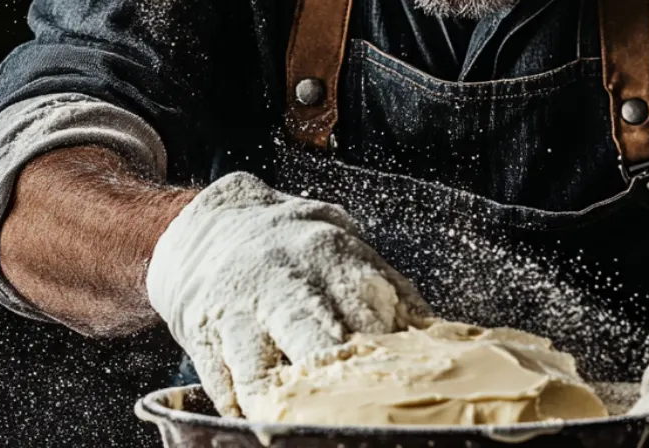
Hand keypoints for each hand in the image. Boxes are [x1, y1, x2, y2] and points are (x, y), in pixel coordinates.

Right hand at [146, 172, 429, 416]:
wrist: (214, 224)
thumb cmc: (296, 247)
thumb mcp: (344, 248)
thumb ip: (390, 289)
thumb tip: (443, 333)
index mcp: (327, 255)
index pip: (364, 313)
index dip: (385, 353)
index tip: (405, 383)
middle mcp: (281, 281)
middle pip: (314, 340)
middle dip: (339, 380)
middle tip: (364, 410)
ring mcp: (239, 309)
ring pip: (260, 368)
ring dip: (287, 402)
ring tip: (311, 424)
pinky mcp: (205, 334)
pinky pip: (223, 380)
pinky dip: (244, 407)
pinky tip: (266, 421)